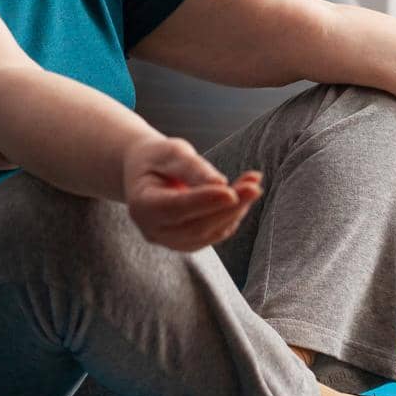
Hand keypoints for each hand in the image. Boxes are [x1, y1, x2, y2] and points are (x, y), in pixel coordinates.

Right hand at [123, 134, 262, 251]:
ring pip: (209, 233)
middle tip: (254, 187)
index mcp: (141, 205)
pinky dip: (232, 215)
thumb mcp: (170, 152)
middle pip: (196, 226)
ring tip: (254, 184)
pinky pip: (214, 233)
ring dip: (235, 211)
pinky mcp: (187, 243)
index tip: (231, 192)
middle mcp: (153, 230)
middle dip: (229, 208)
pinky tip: (245, 193)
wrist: (145, 172)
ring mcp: (170, 241)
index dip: (204, 202)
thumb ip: (192, 167)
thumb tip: (220, 184)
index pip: (175, 208)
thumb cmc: (156, 158)